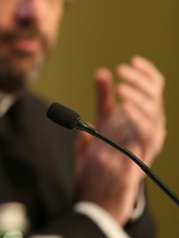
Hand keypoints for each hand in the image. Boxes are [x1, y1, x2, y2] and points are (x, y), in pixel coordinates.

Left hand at [75, 56, 165, 223]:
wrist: (98, 193)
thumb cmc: (103, 157)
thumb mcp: (101, 123)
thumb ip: (103, 99)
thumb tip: (102, 72)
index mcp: (143, 118)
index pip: (155, 90)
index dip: (147, 74)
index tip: (133, 60)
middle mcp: (151, 129)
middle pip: (156, 99)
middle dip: (140, 81)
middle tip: (122, 70)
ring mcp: (148, 145)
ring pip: (154, 115)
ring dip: (138, 98)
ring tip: (121, 87)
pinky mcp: (141, 158)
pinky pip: (147, 135)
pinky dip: (138, 118)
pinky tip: (124, 107)